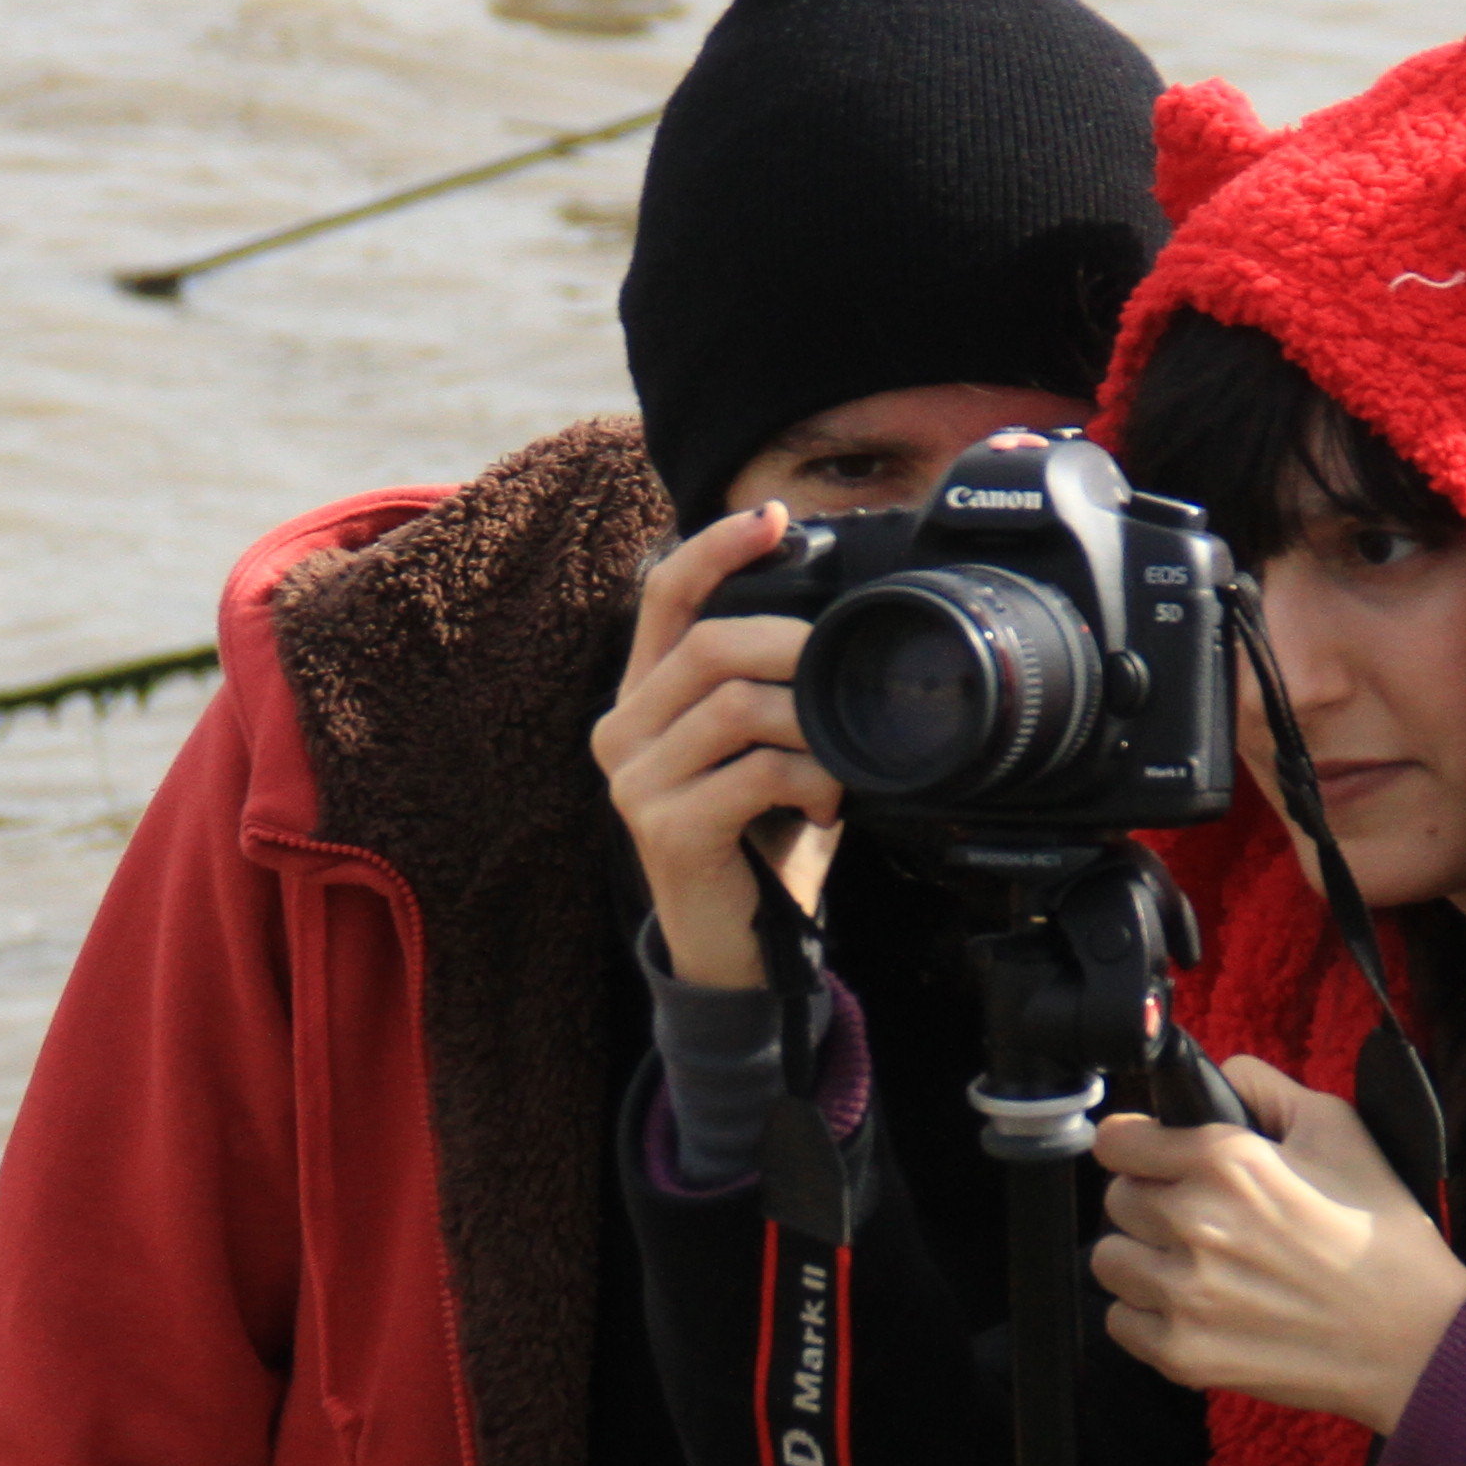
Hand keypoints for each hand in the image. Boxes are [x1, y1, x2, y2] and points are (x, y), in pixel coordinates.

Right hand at [593, 501, 840, 991]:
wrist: (736, 946)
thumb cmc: (757, 841)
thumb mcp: (762, 749)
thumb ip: (771, 689)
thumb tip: (839, 623)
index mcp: (644, 699)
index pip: (663, 596)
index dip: (714, 547)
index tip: (773, 518)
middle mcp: (623, 731)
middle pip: (710, 645)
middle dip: (792, 649)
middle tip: (841, 678)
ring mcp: (635, 780)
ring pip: (734, 705)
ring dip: (808, 727)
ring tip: (837, 761)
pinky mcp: (663, 826)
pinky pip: (751, 771)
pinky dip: (807, 780)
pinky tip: (826, 803)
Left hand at [1088, 1053, 1465, 1431]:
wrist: (1418, 1341)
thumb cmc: (1384, 1235)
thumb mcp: (1340, 1130)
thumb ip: (1266, 1089)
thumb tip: (1219, 1074)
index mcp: (1226, 1161)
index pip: (1118, 1139)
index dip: (1136, 1145)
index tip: (1153, 1157)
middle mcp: (1194, 1223)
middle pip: (1116, 1199)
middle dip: (1151, 1202)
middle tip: (1200, 1217)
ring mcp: (1184, 1293)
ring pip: (1110, 1261)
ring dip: (1143, 1259)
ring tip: (1196, 1266)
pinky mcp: (1182, 1353)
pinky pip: (1119, 1322)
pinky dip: (1149, 1316)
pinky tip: (1198, 1309)